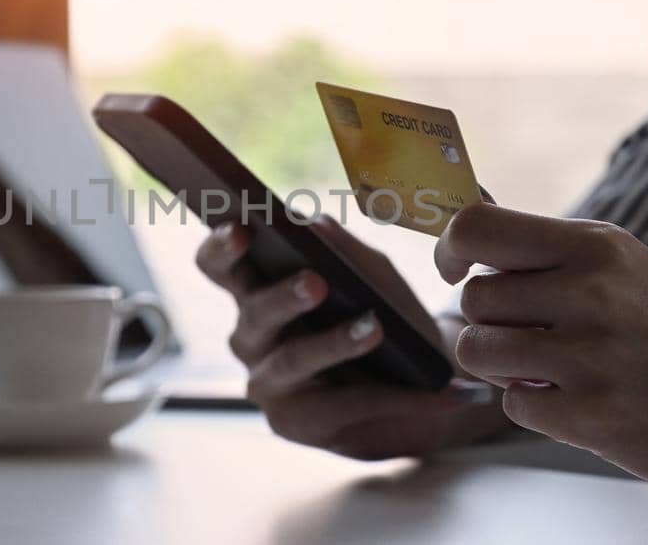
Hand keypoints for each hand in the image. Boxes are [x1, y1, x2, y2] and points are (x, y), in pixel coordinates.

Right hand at [196, 215, 508, 458]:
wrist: (420, 382)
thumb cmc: (382, 316)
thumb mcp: (375, 277)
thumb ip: (347, 252)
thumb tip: (317, 225)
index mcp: (255, 289)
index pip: (219, 265)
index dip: (221, 248)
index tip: (239, 228)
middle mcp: (250, 336)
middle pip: (253, 314)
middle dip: (282, 297)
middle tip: (314, 281)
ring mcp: (267, 383)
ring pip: (293, 361)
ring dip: (335, 344)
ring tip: (374, 327)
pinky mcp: (294, 423)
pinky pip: (339, 406)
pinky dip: (388, 396)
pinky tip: (428, 389)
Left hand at [434, 202, 647, 503]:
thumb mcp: (622, 268)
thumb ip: (545, 250)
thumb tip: (463, 221)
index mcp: (596, 245)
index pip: (477, 228)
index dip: (449, 249)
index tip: (454, 269)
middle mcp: (591, 291)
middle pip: (472, 297)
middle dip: (489, 322)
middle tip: (533, 335)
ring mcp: (589, 354)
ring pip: (476, 349)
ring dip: (502, 366)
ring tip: (551, 368)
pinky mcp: (588, 414)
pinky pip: (510, 403)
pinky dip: (535, 407)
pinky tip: (582, 401)